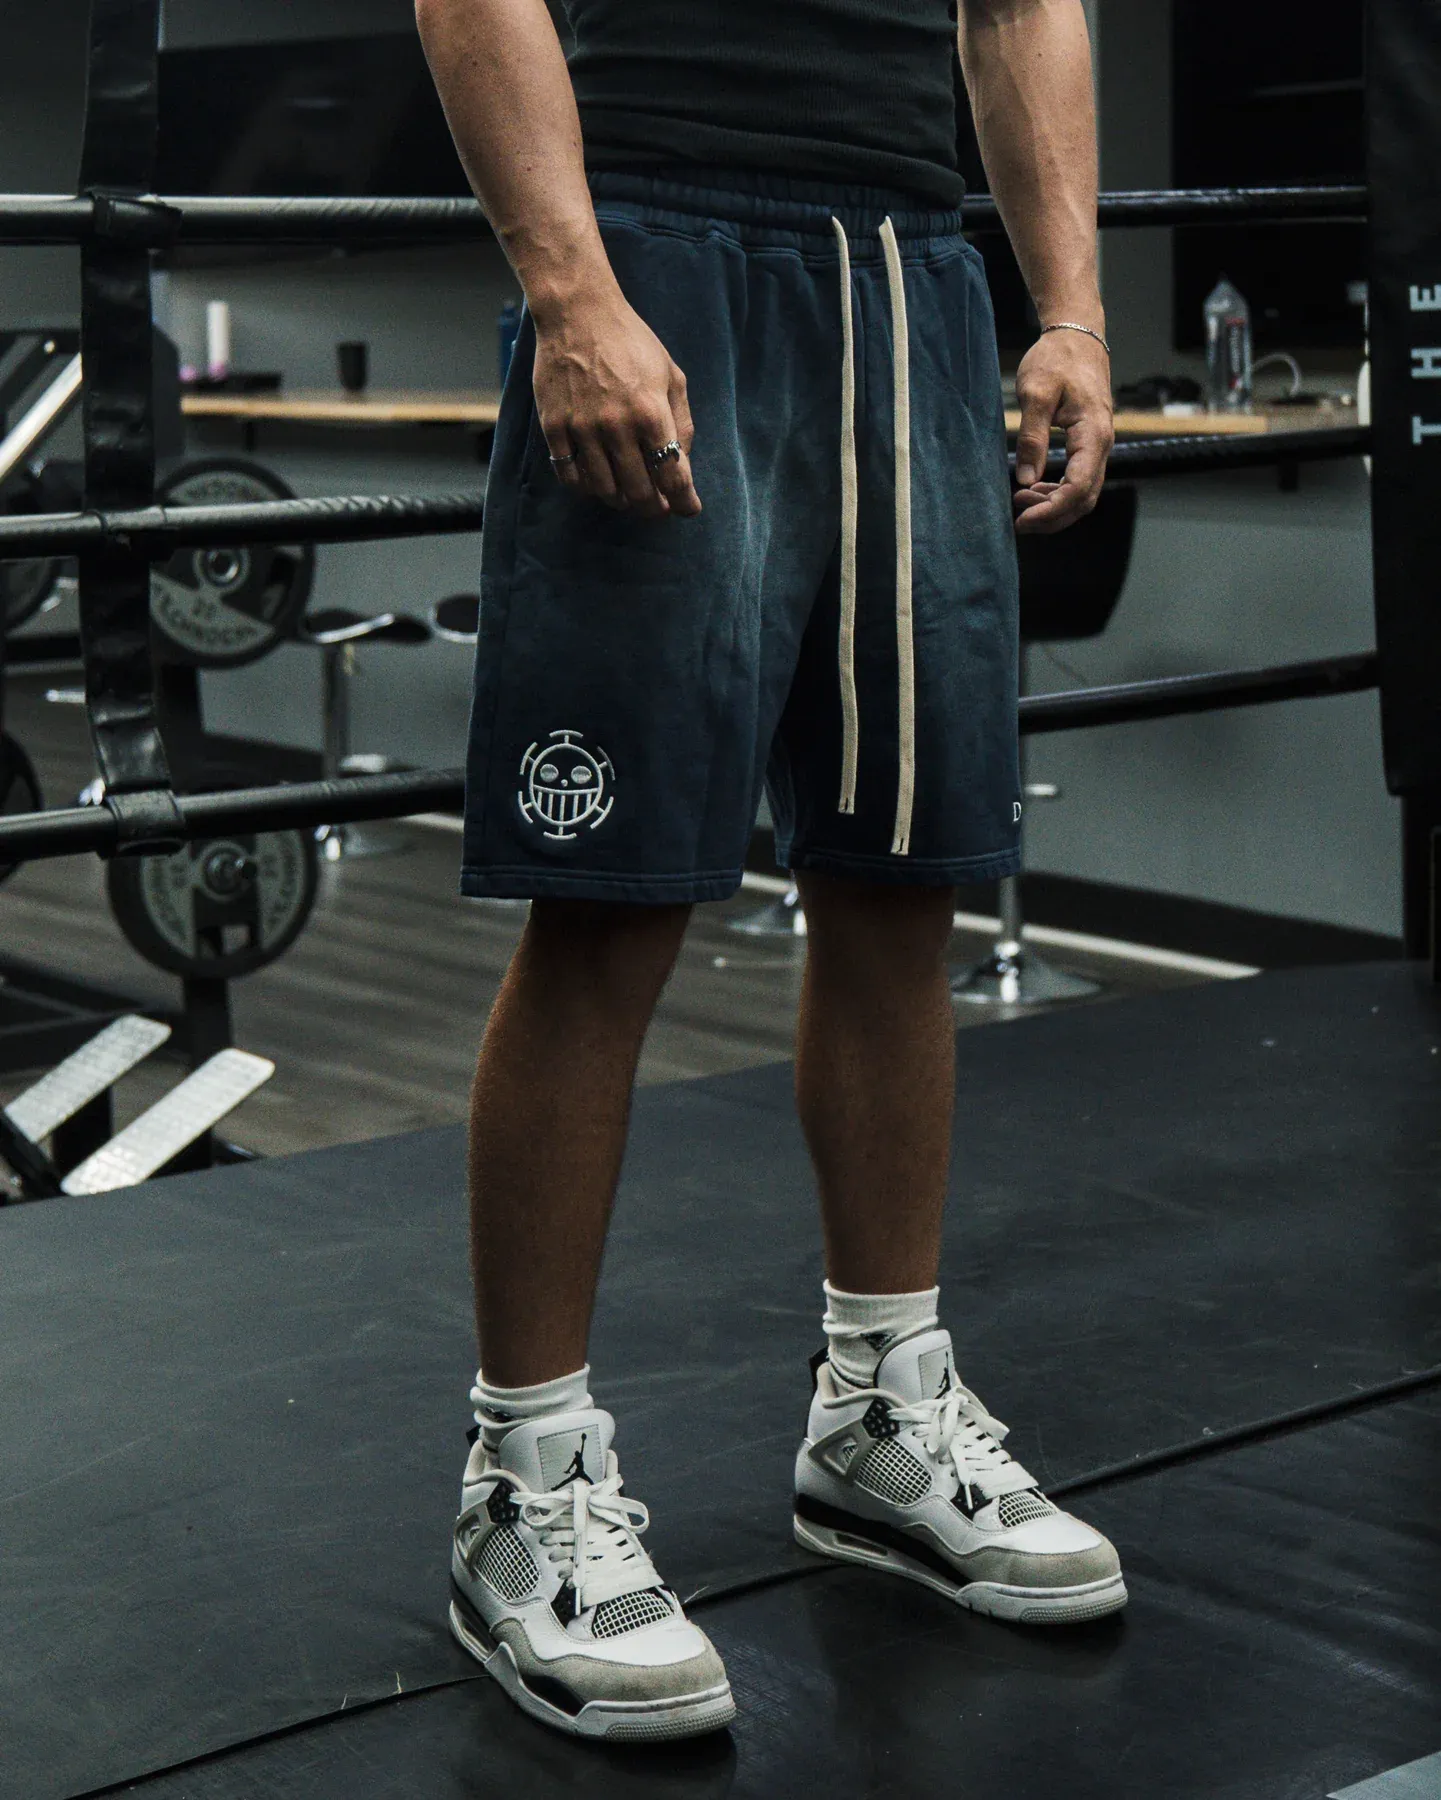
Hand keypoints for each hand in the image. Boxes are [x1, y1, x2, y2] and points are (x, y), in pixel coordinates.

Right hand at [531, 291, 699, 519]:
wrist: (578, 313)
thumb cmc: (631, 342)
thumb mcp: (672, 375)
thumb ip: (681, 422)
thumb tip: (682, 464)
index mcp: (651, 413)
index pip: (673, 477)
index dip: (684, 502)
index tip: (688, 509)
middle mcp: (616, 426)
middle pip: (640, 493)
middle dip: (654, 508)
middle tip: (658, 507)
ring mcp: (582, 429)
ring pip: (605, 491)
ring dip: (622, 501)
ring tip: (629, 494)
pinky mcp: (554, 427)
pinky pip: (570, 476)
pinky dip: (587, 488)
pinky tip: (597, 482)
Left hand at [1011, 328, 1113, 535]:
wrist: (1077, 336)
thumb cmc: (1057, 359)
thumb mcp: (1036, 394)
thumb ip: (1032, 437)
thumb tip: (1026, 479)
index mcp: (1093, 434)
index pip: (1078, 487)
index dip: (1051, 509)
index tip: (1023, 518)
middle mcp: (1102, 444)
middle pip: (1084, 499)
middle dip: (1052, 516)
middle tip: (1019, 521)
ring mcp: (1098, 446)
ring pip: (1083, 493)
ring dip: (1054, 506)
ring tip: (1020, 503)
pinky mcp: (1088, 444)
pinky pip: (1079, 479)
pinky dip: (1057, 492)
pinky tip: (1033, 489)